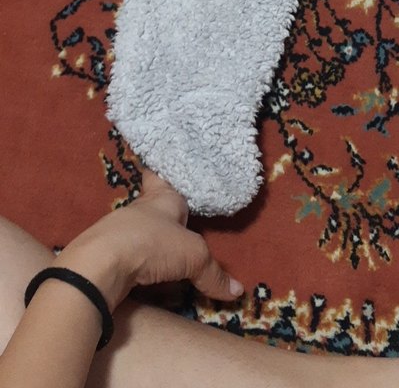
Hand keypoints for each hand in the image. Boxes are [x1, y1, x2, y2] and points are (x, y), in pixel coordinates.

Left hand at [53, 170, 243, 311]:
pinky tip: (146, 276)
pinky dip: (138, 266)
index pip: (159, 176)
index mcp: (161, 199)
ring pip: (140, 234)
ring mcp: (119, 233)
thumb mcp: (193, 257)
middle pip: (152, 208)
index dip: (161, 172)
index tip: (161, 168)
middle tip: (179, 224)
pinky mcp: (107, 257)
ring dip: (150, 244)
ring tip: (167, 257)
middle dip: (164, 217)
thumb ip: (213, 273)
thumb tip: (238, 292)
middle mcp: (139, 210)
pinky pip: (128, 259)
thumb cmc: (151, 244)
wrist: (99, 265)